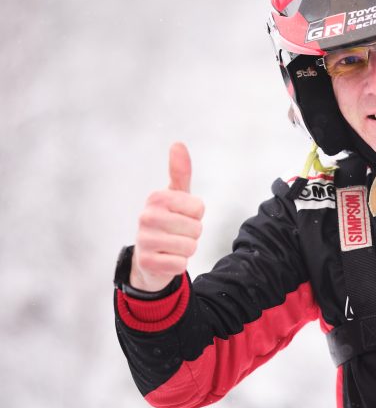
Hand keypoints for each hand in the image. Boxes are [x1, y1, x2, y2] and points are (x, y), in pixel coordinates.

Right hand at [129, 142, 204, 292]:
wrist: (148, 257)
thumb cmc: (167, 221)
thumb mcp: (176, 196)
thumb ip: (180, 172)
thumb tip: (177, 144)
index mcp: (156, 198)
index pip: (199, 208)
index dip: (196, 215)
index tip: (181, 216)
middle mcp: (146, 217)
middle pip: (196, 228)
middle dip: (192, 234)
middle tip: (176, 233)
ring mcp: (144, 240)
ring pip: (190, 247)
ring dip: (186, 250)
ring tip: (171, 246)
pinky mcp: (146, 263)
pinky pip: (181, 264)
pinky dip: (178, 264)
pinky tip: (165, 259)